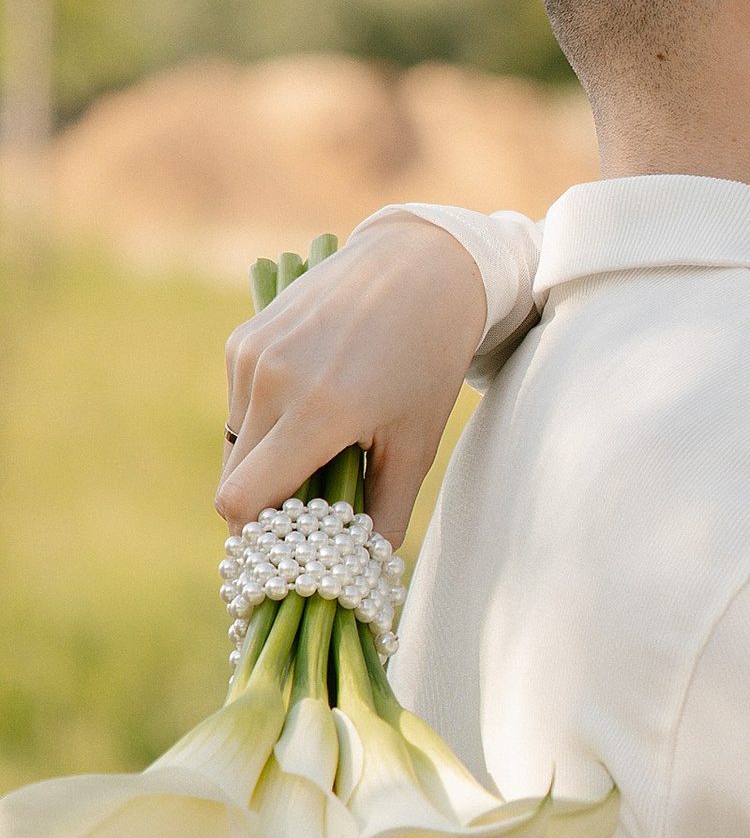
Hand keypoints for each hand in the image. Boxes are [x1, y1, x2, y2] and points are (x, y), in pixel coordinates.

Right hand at [218, 217, 487, 545]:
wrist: (417, 269)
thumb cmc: (427, 362)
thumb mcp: (416, 445)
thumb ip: (383, 514)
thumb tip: (355, 568)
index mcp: (317, 413)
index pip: (242, 502)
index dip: (260, 535)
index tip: (292, 545)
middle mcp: (272, 382)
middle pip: (234, 481)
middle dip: (267, 505)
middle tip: (312, 510)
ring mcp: (250, 356)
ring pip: (235, 445)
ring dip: (266, 462)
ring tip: (322, 447)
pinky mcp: (242, 339)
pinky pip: (239, 407)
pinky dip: (264, 423)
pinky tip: (311, 403)